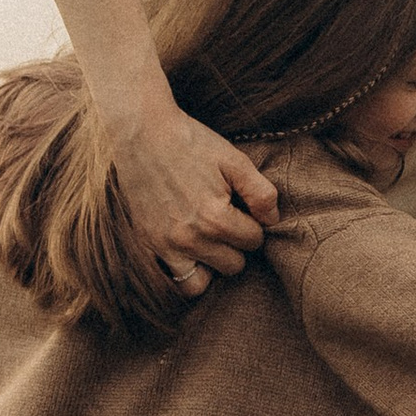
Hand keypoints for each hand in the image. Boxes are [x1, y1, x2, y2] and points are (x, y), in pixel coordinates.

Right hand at [111, 100, 278, 297]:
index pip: (254, 241)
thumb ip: (261, 193)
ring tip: (211, 243)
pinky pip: (171, 280)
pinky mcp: (145, 244)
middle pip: (233, 265)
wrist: (141, 132)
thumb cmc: (191, 143)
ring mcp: (164, 245)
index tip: (242, 209)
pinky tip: (190, 253)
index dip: (254, 224)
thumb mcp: (234, 160)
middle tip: (227, 222)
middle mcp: (189, 238)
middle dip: (236, 245)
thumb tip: (273, 221)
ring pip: (202, 282)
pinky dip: (184, 272)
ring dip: (211, 265)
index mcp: (215, 218)